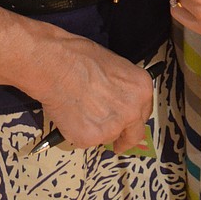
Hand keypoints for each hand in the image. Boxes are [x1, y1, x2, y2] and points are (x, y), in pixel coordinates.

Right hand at [31, 32, 153, 152]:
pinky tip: (71, 115)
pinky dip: (79, 133)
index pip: (144, 113)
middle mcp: (132, 110)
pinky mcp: (91, 138)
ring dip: (98, 131)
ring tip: (81, 111)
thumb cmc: (80, 58)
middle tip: (116, 142)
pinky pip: (87, 141)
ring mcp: (113, 127)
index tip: (129, 125)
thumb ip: (122, 87)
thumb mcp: (114, 65)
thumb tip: (117, 97)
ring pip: (108, 137)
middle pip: (134, 134)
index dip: (134, 119)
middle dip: (125, 138)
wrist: (56, 66)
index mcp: (141, 89)